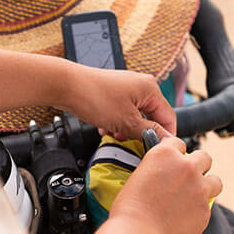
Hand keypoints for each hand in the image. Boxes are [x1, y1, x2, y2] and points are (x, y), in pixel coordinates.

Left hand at [60, 66, 176, 140]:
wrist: (65, 85)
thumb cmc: (94, 96)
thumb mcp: (126, 121)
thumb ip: (149, 132)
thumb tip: (167, 140)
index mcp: (151, 89)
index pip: (169, 117)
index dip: (165, 136)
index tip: (158, 149)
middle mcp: (142, 85)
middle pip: (152, 117)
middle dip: (141, 132)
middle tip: (131, 143)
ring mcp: (127, 87)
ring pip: (136, 116)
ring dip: (127, 129)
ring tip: (115, 135)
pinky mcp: (115, 91)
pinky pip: (124, 112)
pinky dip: (118, 122)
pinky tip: (106, 128)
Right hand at [109, 137, 221, 233]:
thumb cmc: (129, 210)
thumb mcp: (138, 177)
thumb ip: (157, 169)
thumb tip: (164, 174)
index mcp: (166, 154)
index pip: (178, 143)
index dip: (175, 153)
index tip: (173, 162)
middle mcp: (188, 167)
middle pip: (205, 157)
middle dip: (198, 166)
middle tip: (188, 178)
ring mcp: (200, 189)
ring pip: (215, 181)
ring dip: (207, 186)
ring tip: (194, 197)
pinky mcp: (206, 210)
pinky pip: (207, 207)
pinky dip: (198, 211)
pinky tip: (183, 218)